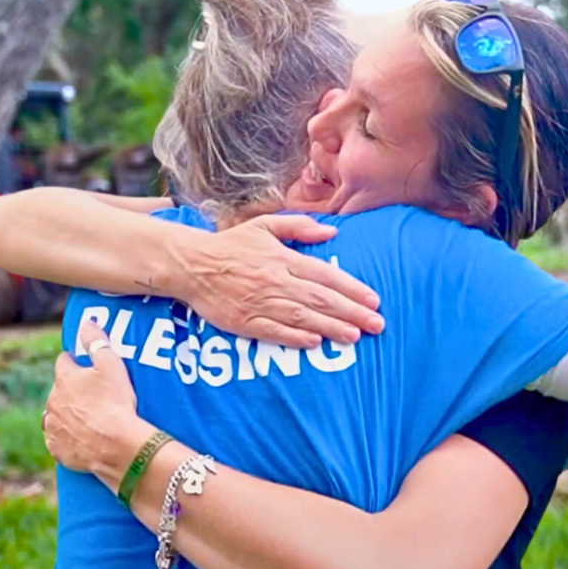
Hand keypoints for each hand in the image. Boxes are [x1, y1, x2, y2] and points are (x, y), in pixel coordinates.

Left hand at [44, 323, 153, 490]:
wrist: (117, 445)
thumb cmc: (116, 402)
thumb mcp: (112, 365)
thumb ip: (97, 342)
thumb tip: (85, 323)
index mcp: (64, 378)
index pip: (63, 361)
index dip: (74, 361)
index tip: (83, 365)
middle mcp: (52, 401)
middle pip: (59, 389)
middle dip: (71, 390)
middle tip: (94, 395)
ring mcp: (53, 427)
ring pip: (55, 414)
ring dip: (66, 413)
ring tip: (88, 417)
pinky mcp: (57, 449)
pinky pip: (59, 439)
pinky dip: (68, 437)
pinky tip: (83, 437)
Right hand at [175, 214, 385, 347]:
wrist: (191, 264)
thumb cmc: (231, 245)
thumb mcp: (264, 225)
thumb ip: (299, 227)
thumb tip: (331, 231)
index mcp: (282, 258)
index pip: (325, 275)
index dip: (352, 288)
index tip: (374, 300)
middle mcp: (275, 280)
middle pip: (319, 298)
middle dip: (351, 312)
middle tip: (376, 324)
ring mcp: (259, 302)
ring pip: (301, 316)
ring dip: (330, 327)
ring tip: (355, 337)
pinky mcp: (244, 321)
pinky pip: (273, 331)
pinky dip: (294, 337)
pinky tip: (315, 342)